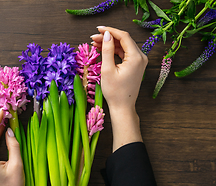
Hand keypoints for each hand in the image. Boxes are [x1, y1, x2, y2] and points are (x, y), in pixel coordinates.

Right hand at [91, 27, 145, 150]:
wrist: (123, 107)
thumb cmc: (115, 92)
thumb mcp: (107, 70)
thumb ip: (107, 50)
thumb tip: (106, 35)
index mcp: (136, 57)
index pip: (123, 37)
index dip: (110, 30)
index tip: (98, 29)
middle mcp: (141, 58)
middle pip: (124, 40)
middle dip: (108, 37)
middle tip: (93, 37)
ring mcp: (139, 62)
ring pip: (124, 46)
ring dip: (110, 44)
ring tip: (95, 43)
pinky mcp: (136, 66)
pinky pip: (125, 54)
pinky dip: (115, 51)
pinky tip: (104, 49)